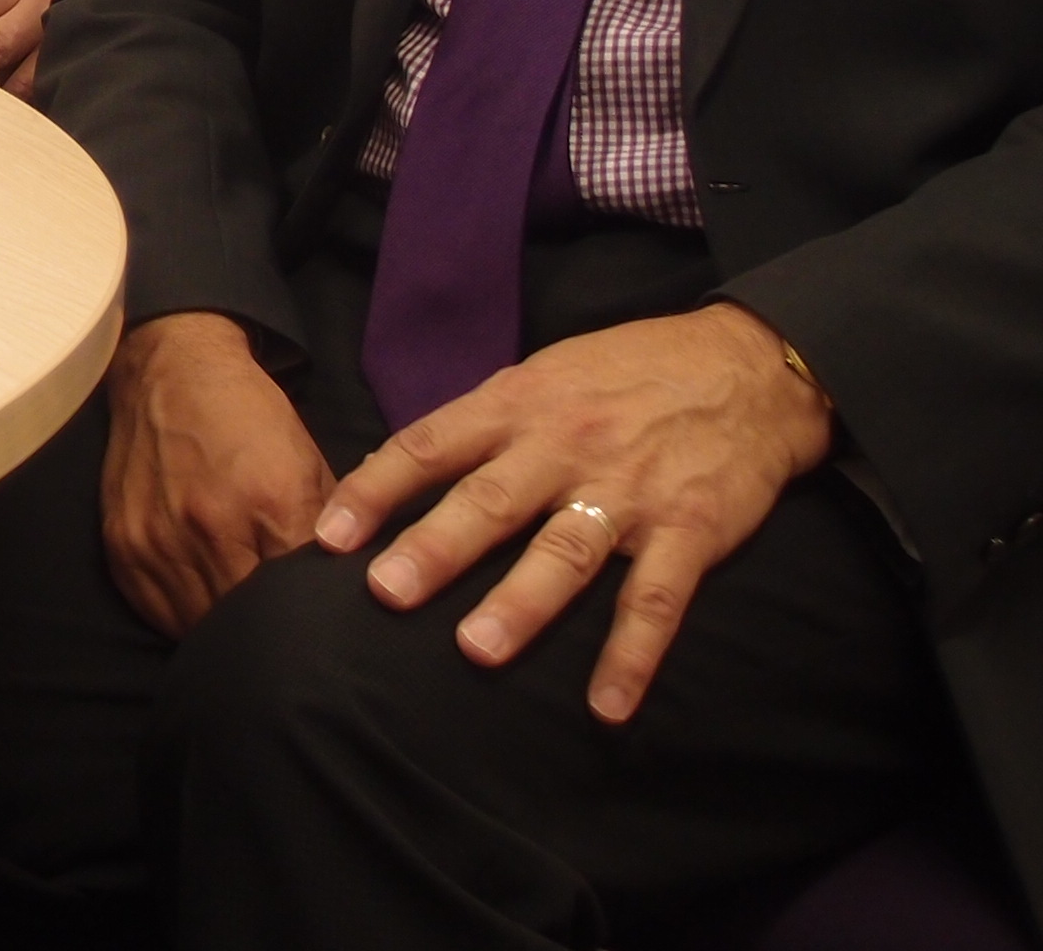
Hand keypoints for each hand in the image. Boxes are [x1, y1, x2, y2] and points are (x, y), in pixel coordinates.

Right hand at [101, 311, 337, 636]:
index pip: (303, 600)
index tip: (320, 629)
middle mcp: (209, 526)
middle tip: (283, 635)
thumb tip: (349, 596)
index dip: (314, 621)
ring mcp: (157, 540)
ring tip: (244, 625)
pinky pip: (160, 616)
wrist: (170, 372)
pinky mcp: (122, 548)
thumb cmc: (248, 419)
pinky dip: (185, 619)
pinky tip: (204, 602)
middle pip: (250, 622)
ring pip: (202, 629)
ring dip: (225, 631)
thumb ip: (331, 535)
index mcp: (272, 502)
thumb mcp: (308, 467)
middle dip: (270, 634)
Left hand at [312, 303, 833, 722]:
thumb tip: (402, 471)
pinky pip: (657, 600)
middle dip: (436, 549)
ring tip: (476, 649)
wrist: (747, 370)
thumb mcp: (544, 376)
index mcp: (518, 405)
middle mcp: (565, 447)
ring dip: (522, 603)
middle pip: (490, 501)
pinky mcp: (691, 531)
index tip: (328, 538)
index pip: (430, 447)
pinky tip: (607, 706)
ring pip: (566, 551)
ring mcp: (628, 492)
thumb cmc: (626, 373)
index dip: (376, 490)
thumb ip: (482, 425)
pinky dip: (632, 655)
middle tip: (386, 593)